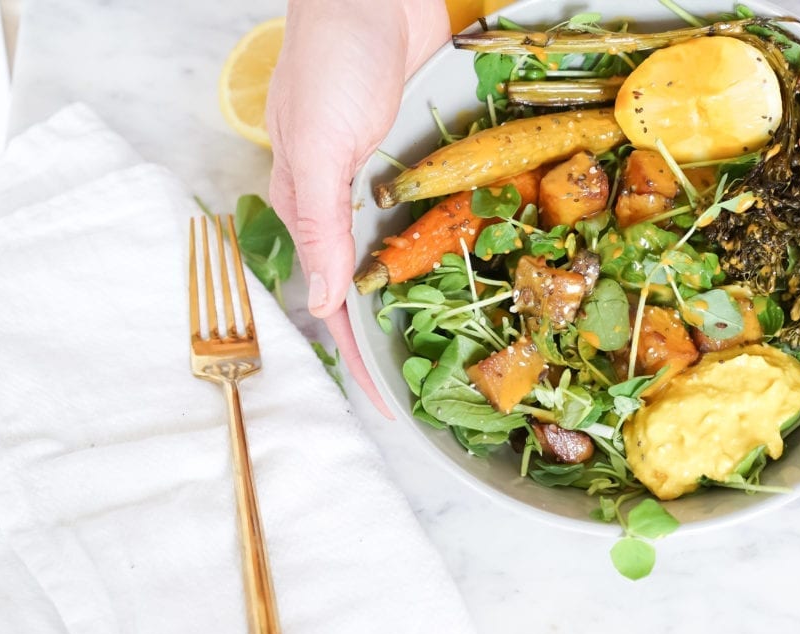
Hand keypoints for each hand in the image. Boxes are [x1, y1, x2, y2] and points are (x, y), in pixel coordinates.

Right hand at [266, 0, 449, 415]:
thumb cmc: (331, 60)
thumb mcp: (316, 144)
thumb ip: (321, 222)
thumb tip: (325, 300)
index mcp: (310, 209)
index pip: (333, 303)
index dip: (357, 357)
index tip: (385, 406)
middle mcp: (350, 204)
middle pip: (376, 289)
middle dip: (400, 337)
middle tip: (438, 385)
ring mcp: (389, 182)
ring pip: (413, 255)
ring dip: (436, 295)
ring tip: (471, 341)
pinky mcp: (423, 157)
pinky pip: (444, 211)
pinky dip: (462, 242)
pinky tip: (489, 262)